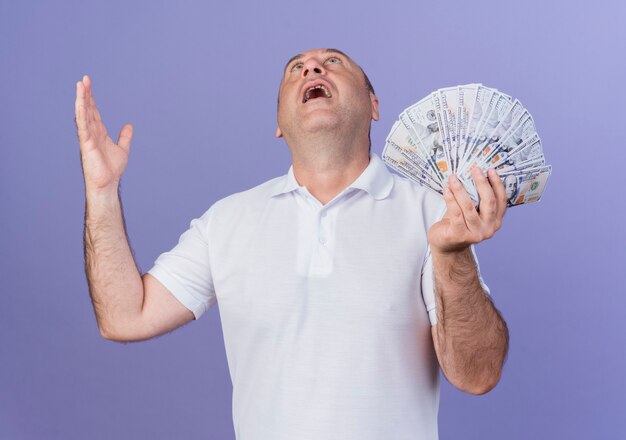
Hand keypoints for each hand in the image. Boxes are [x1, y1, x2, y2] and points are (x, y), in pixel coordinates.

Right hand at [75, 75, 132, 193]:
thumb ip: (125, 137)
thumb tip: (129, 125)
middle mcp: (91, 132)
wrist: (107, 183)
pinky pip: (83, 125)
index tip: (89, 85)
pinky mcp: (86, 143)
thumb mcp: (123, 149)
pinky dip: (81, 113)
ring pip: (83, 114)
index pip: (94, 112)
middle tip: (84, 79)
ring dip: (81, 99)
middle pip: (87, 109)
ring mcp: (87, 136)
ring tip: (80, 85)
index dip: (92, 98)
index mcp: (99, 132)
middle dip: (86, 94)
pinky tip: (80, 103)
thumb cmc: (112, 169)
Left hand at [428, 167, 506, 253]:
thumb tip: (473, 173)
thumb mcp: (471, 210)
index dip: (497, 184)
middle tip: (474, 169)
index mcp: (496, 220)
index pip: (501, 200)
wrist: (445, 244)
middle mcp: (489, 228)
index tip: (490, 170)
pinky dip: (450, 199)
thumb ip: (475, 197)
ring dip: (460, 190)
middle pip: (489, 202)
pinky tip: (446, 190)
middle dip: (482, 183)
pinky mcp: (459, 235)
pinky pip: (455, 213)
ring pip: (469, 207)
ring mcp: (475, 234)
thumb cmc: (458, 223)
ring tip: (453, 178)